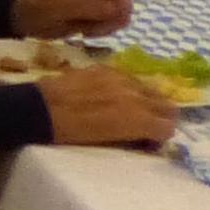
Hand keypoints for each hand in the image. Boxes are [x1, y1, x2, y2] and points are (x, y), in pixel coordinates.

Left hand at [14, 0, 133, 39]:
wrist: (25, 18)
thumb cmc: (36, 9)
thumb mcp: (57, 9)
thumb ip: (86, 7)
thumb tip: (115, 8)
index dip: (117, 12)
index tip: (99, 29)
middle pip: (123, 2)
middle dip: (110, 21)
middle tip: (88, 32)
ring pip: (120, 12)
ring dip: (106, 26)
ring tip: (84, 30)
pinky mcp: (98, 4)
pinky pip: (113, 18)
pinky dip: (103, 28)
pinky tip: (86, 30)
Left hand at [37, 63, 181, 149]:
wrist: (40, 109)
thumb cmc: (70, 133)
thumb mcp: (107, 141)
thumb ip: (132, 137)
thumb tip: (146, 138)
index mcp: (137, 119)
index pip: (169, 128)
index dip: (160, 136)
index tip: (149, 140)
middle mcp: (136, 96)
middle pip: (168, 107)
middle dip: (161, 118)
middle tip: (146, 125)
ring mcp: (123, 79)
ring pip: (151, 90)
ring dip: (147, 101)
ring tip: (130, 109)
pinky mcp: (107, 68)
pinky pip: (130, 78)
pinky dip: (129, 88)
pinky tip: (113, 95)